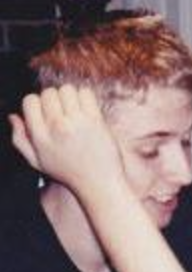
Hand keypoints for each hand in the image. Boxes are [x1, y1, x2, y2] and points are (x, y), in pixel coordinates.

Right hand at [9, 85, 125, 197]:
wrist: (99, 182)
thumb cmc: (68, 172)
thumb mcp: (37, 161)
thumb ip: (20, 139)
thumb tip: (13, 117)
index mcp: (40, 136)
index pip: (30, 101)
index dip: (37, 103)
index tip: (45, 113)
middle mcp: (56, 127)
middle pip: (48, 93)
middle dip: (54, 99)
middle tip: (62, 113)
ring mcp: (77, 123)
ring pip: (66, 90)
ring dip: (70, 97)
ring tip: (74, 110)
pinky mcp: (95, 120)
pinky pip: (85, 93)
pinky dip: (85, 97)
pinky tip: (86, 110)